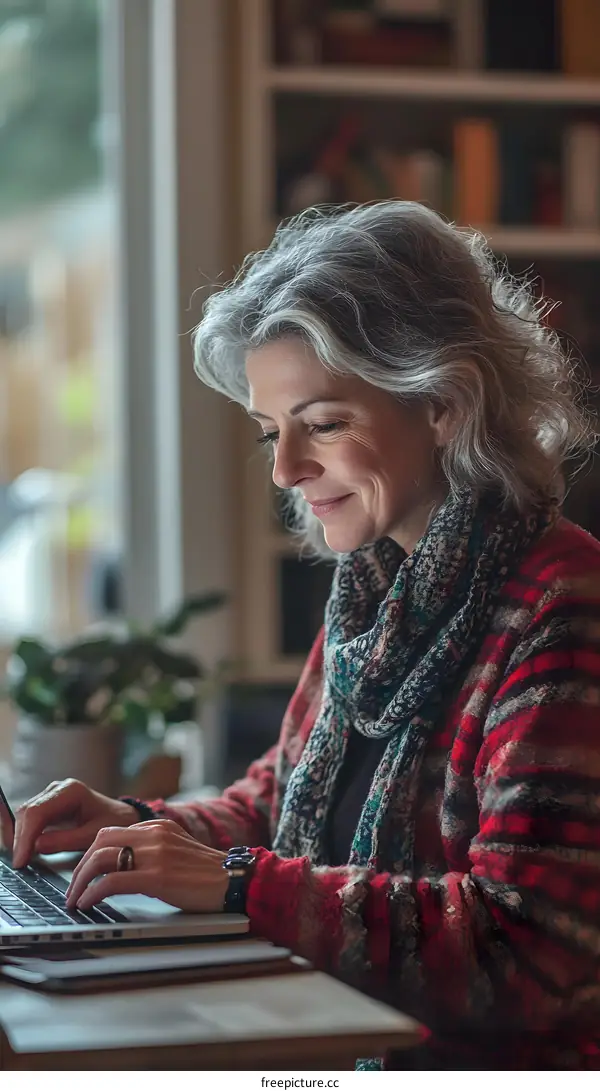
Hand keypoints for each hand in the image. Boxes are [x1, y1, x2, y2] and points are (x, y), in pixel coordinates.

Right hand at [5, 779, 138, 868]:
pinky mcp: (48, 806)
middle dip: (20, 838)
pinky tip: (25, 851)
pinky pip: (30, 819)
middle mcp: (57, 790)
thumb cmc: (113, 822)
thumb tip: (37, 845)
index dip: (26, 837)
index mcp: (70, 792)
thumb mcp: (94, 835)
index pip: (38, 812)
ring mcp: (51, 796)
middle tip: (20, 864)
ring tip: (22, 860)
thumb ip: (66, 840)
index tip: (21, 859)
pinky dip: (25, 836)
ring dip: (20, 838)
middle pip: (27, 812)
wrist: (122, 816)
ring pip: (25, 816)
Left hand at [65, 820, 227, 913]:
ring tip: (75, 898)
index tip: (84, 871)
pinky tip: (88, 903)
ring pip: (101, 858)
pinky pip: (112, 881)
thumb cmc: (208, 874)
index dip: (92, 853)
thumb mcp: (178, 850)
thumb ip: (153, 849)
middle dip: (80, 865)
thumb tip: (124, 866)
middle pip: (101, 841)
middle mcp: (154, 834)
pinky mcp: (156, 876)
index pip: (112, 832)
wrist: (235, 881)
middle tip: (73, 887)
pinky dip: (93, 893)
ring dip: (81, 880)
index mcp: (158, 826)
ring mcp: (155, 854)